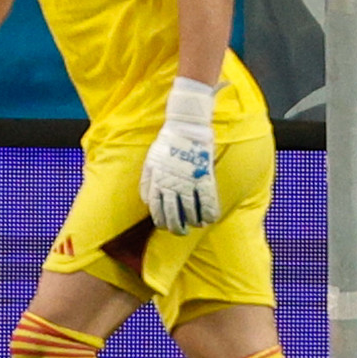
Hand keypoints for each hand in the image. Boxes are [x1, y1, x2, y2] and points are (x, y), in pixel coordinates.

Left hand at [139, 78, 219, 234]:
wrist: (186, 125)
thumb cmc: (167, 142)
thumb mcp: (150, 161)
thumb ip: (146, 182)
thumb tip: (146, 202)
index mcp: (157, 181)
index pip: (156, 209)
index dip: (161, 222)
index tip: (165, 227)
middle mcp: (172, 184)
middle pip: (173, 214)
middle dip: (176, 228)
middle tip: (181, 232)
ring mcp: (189, 182)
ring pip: (190, 211)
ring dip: (193, 223)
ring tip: (196, 226)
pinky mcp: (204, 177)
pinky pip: (207, 201)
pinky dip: (209, 213)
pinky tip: (210, 219)